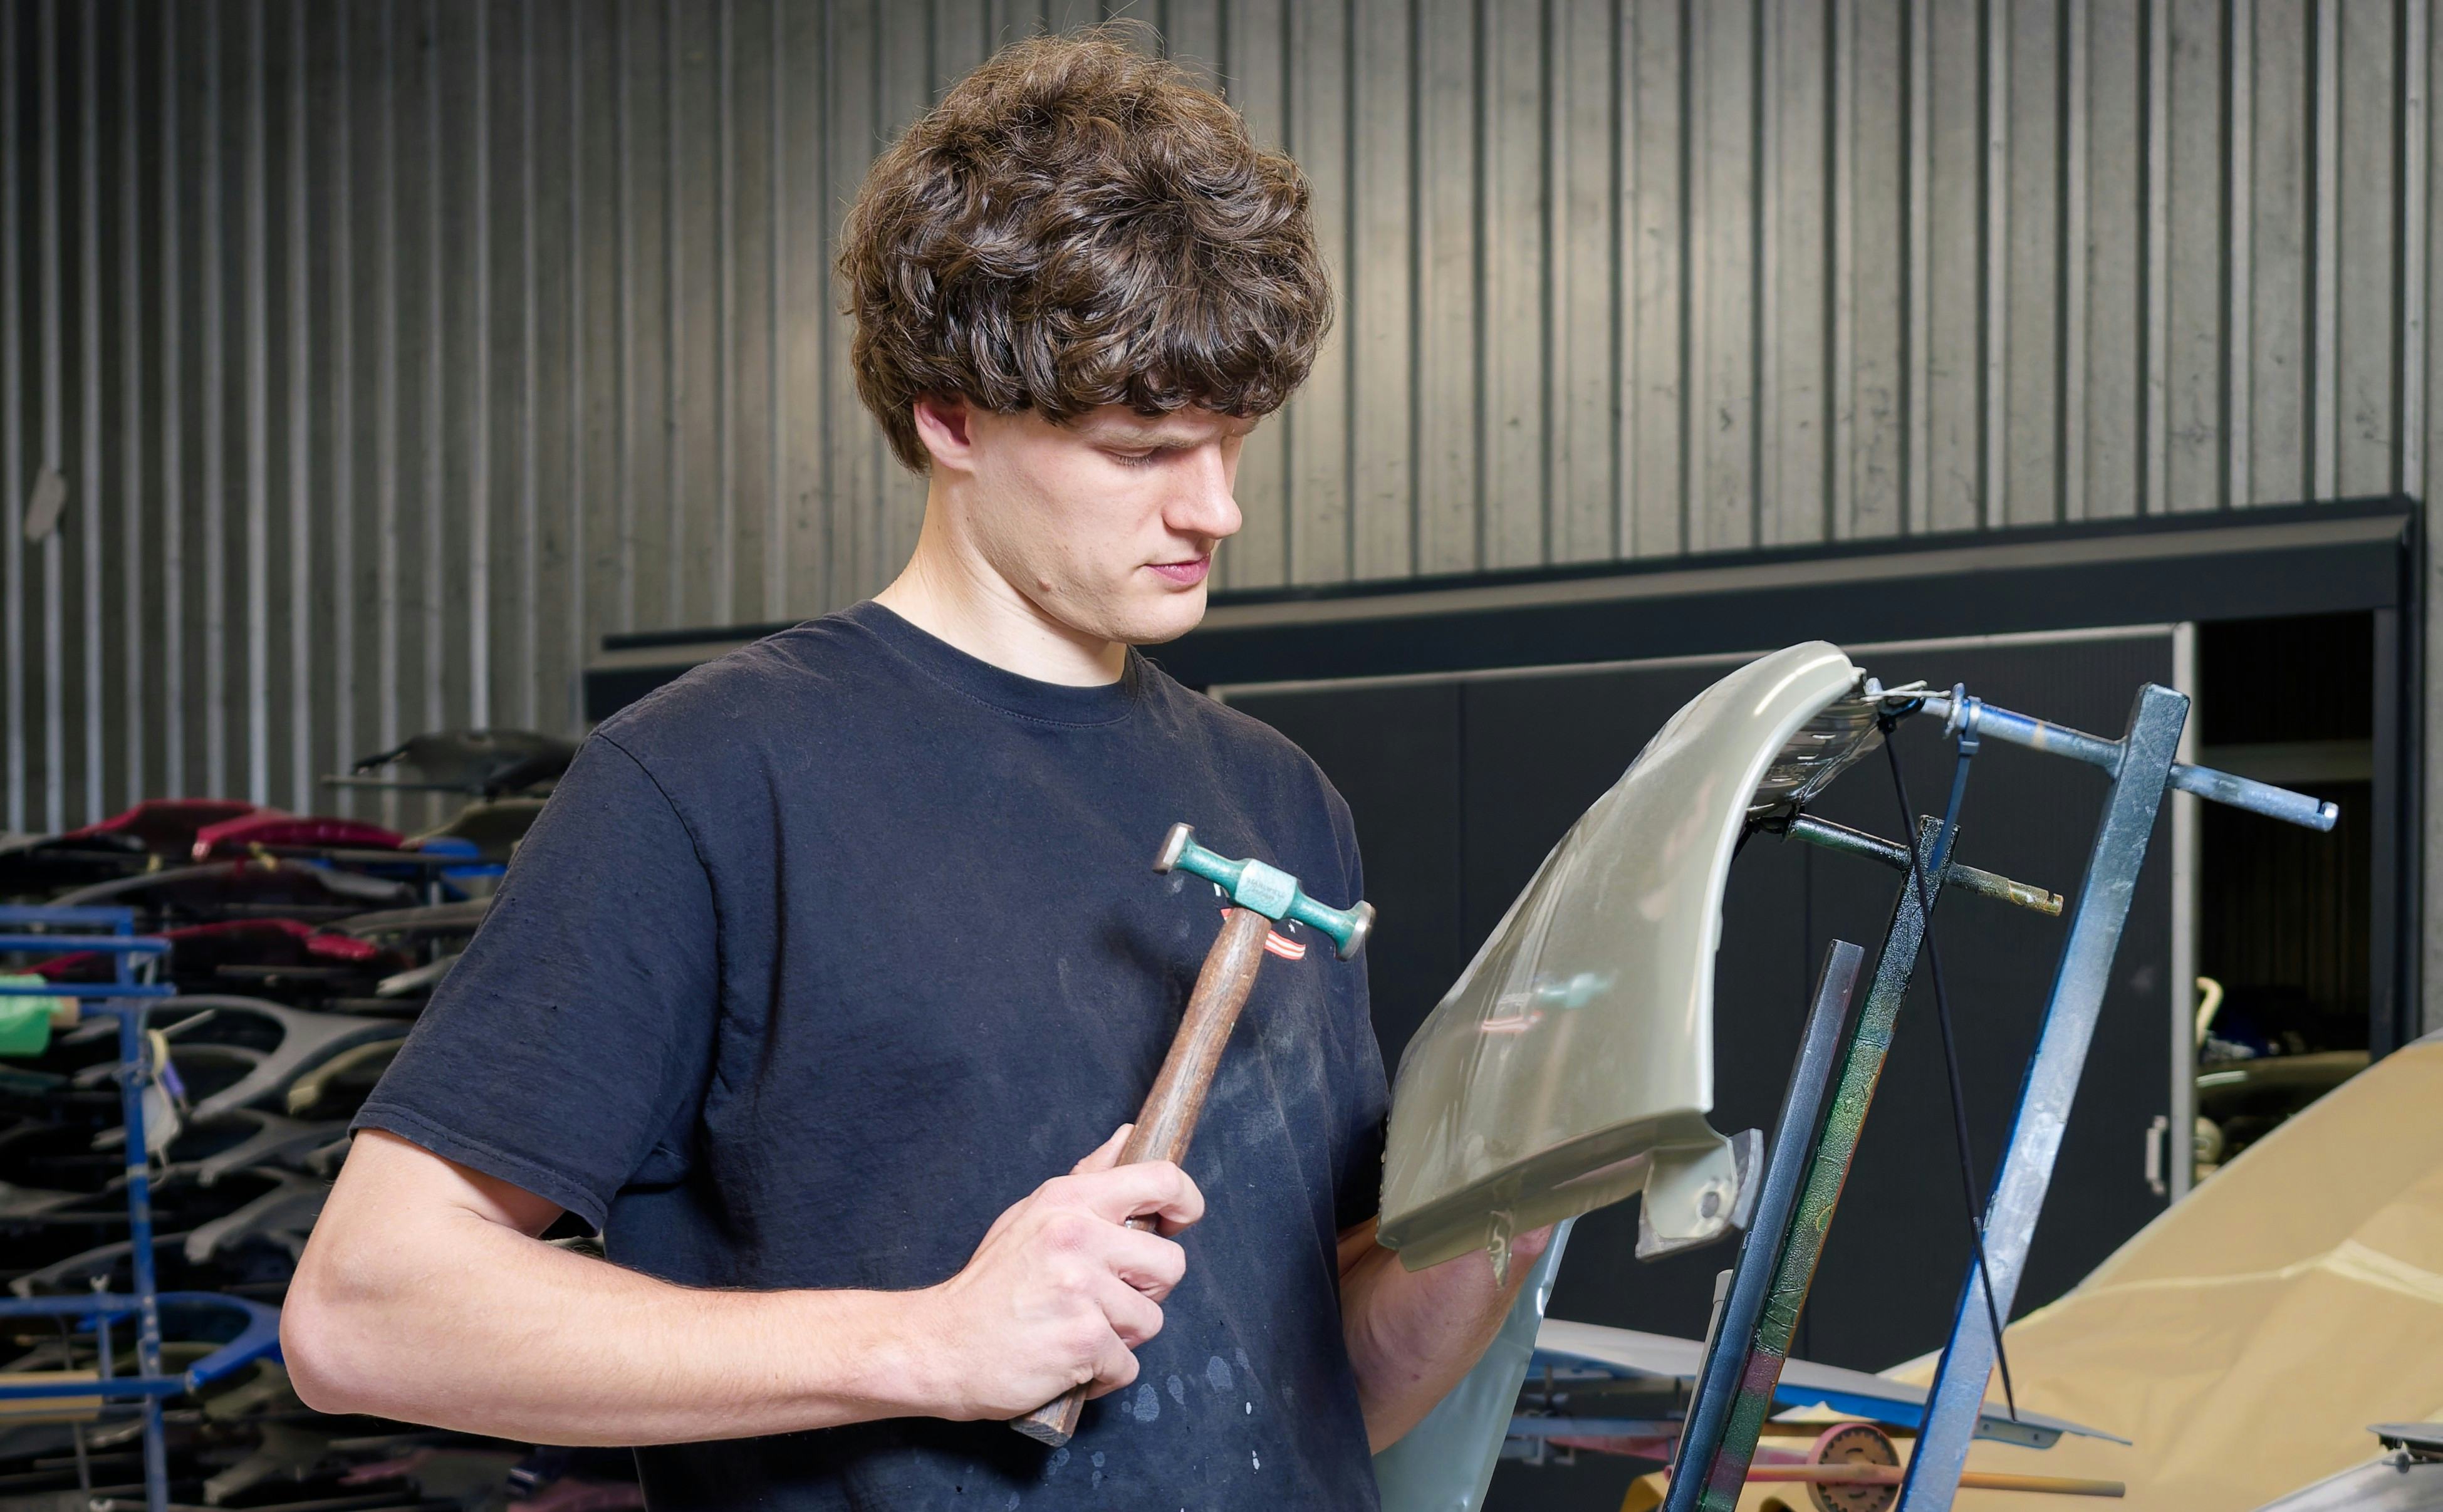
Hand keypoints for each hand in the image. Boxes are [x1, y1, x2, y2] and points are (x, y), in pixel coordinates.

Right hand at [914, 1125, 1204, 1419]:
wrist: (938, 1344)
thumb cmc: (991, 1283)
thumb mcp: (1032, 1215)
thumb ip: (1088, 1179)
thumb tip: (1127, 1137)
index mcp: (1070, 1200)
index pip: (1162, 1179)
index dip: (1186, 1203)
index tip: (1179, 1222)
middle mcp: (1079, 1236)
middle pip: (1171, 1264)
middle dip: (1147, 1290)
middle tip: (1105, 1299)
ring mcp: (1082, 1289)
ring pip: (1151, 1320)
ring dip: (1120, 1336)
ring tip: (1076, 1329)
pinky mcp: (1084, 1340)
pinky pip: (1128, 1365)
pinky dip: (1102, 1374)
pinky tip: (1068, 1361)